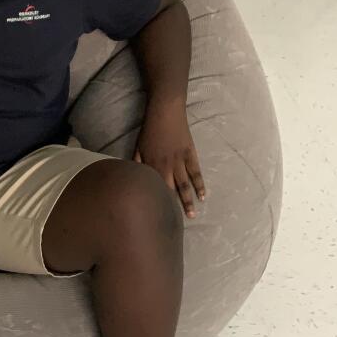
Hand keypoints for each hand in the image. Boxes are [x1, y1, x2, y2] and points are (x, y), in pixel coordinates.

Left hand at [134, 102, 205, 218]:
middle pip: (171, 190)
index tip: (158, 216)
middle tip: (177, 223)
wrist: (166, 112)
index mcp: (152, 165)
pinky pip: (196, 172)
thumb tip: (134, 176)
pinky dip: (200, 184)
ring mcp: (180, 161)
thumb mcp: (138, 147)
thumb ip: (136, 163)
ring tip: (192, 214)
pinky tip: (203, 195)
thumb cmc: (149, 130)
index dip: (157, 202)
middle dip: (174, 207)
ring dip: (189, 200)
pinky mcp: (190, 154)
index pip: (155, 188)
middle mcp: (167, 166)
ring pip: (185, 185)